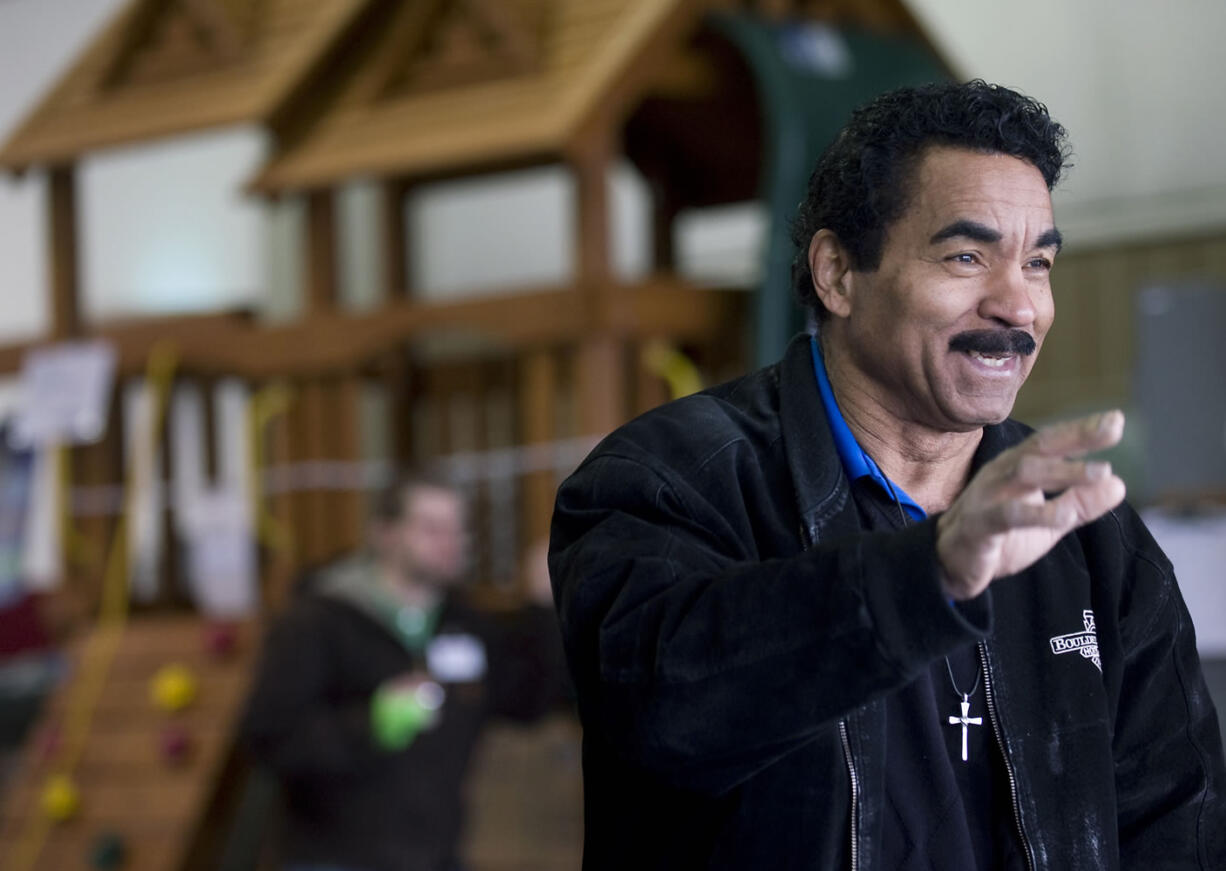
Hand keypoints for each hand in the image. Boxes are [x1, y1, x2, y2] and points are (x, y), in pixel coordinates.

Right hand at [936, 410, 1126, 600]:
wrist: (951, 564)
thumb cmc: (1000, 536)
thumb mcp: (1048, 521)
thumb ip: (1080, 503)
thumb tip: (1119, 484)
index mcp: (1017, 468)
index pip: (1051, 443)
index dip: (1082, 431)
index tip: (1116, 420)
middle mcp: (1001, 474)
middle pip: (1038, 448)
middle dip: (1076, 437)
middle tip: (1113, 428)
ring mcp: (987, 497)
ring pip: (1024, 474)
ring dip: (1063, 471)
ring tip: (1100, 472)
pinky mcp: (978, 525)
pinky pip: (1006, 514)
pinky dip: (1036, 513)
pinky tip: (1064, 516)